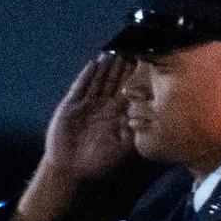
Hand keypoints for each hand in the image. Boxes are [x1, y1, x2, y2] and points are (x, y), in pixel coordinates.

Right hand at [44, 51, 134, 180]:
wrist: (71, 169)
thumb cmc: (99, 161)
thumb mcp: (122, 146)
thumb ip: (134, 130)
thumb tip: (149, 115)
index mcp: (117, 114)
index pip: (128, 92)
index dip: (136, 79)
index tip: (145, 64)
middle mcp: (103, 106)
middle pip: (114, 81)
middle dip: (122, 67)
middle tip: (131, 50)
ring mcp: (87, 104)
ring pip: (98, 80)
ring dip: (106, 67)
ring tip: (114, 51)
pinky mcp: (71, 105)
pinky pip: (80, 87)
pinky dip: (87, 76)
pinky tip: (94, 64)